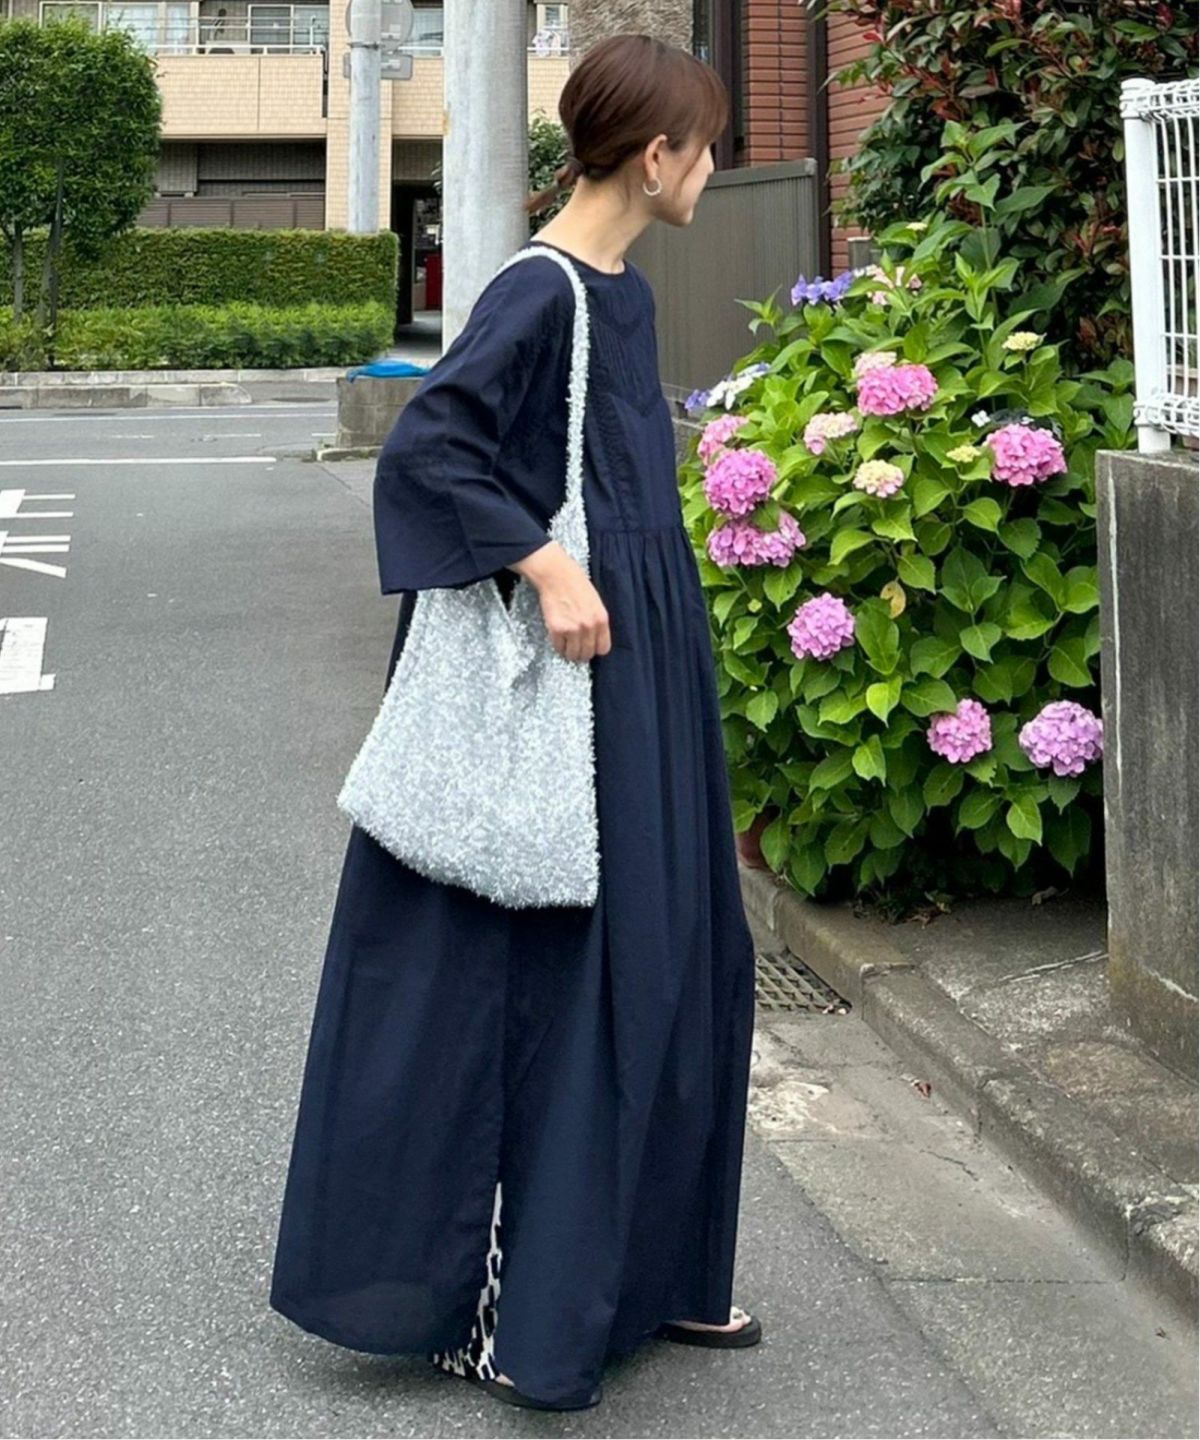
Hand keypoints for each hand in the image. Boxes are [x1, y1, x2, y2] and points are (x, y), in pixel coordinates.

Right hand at [510, 541, 611, 662]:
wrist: (557, 575)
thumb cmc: (575, 585)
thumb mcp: (596, 603)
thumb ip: (597, 622)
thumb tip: (593, 639)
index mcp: (601, 619)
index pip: (603, 648)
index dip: (595, 649)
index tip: (589, 646)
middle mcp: (589, 627)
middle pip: (587, 654)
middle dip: (581, 652)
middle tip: (575, 646)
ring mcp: (573, 629)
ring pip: (573, 655)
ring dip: (569, 652)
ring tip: (566, 644)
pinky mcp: (557, 629)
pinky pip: (558, 647)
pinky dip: (557, 645)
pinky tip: (557, 637)